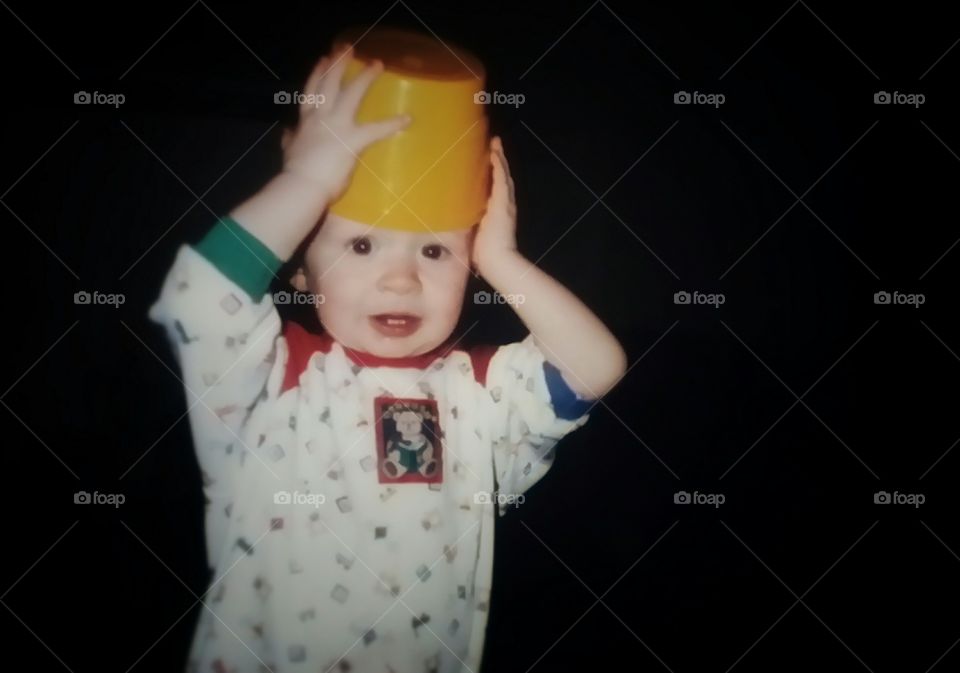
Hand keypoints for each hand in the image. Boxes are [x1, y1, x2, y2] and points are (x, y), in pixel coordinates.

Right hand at [280, 44, 410, 198]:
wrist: (301, 185)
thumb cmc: (295, 172)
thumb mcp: (288, 150)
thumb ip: (290, 139)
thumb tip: (286, 132)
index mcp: (306, 121)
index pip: (311, 91)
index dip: (317, 73)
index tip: (324, 58)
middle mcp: (320, 117)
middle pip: (329, 83)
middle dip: (339, 63)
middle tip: (348, 47)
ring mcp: (337, 126)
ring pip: (352, 94)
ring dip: (366, 77)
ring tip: (378, 63)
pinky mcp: (352, 140)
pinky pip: (376, 129)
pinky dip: (392, 124)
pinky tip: (407, 119)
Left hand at [472, 136, 517, 274]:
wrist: (497, 260)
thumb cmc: (484, 253)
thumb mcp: (475, 234)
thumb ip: (469, 226)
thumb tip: (453, 224)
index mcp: (497, 211)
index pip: (495, 188)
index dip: (494, 173)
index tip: (488, 160)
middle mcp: (504, 204)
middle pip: (502, 177)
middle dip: (499, 160)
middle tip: (494, 143)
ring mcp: (505, 202)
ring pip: (503, 174)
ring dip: (499, 158)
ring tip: (495, 143)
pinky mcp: (503, 203)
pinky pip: (501, 179)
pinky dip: (498, 165)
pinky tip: (494, 153)